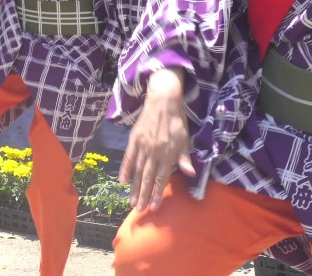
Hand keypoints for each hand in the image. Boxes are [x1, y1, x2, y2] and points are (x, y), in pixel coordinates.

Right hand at [120, 68, 194, 211]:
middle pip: (148, 177)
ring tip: (132, 201)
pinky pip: (129, 157)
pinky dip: (125, 169)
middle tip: (140, 210)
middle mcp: (154, 152)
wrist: (163, 100)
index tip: (154, 207)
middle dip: (144, 195)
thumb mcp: (185, 139)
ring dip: (135, 187)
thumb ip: (184, 158)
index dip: (158, 193)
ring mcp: (142, 146)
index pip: (162, 178)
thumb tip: (189, 174)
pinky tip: (122, 181)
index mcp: (168, 153)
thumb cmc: (177, 121)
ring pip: (138, 171)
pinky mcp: (134, 139)